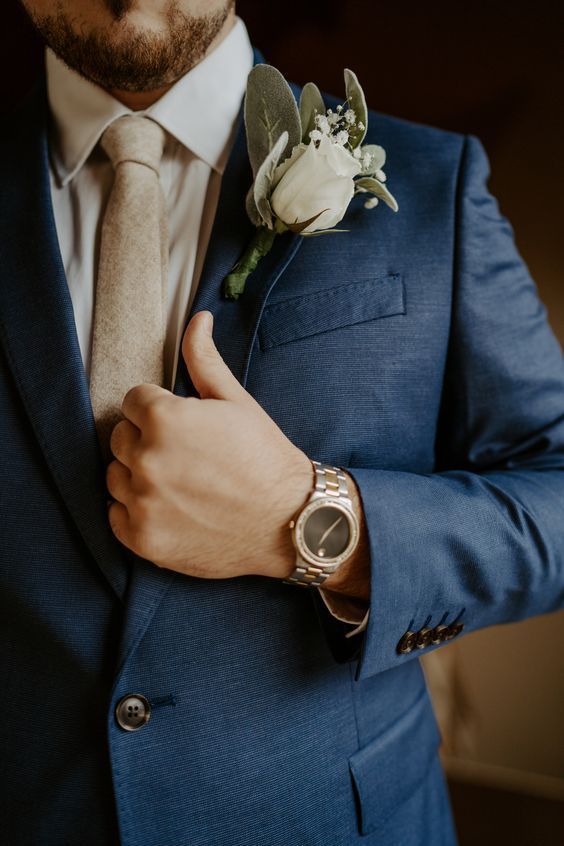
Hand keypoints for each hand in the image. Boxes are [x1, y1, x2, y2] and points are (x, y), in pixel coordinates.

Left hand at [106, 310, 312, 579]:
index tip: (187, 427)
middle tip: (186, 456)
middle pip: (121, 436)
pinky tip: (169, 508)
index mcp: (164, 419)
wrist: (289, 521)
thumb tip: (198, 319)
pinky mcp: (143, 539)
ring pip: (115, 476)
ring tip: (179, 482)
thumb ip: (204, 360)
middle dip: (147, 440)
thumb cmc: (265, 458)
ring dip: (137, 475)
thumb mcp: (237, 402)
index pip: (135, 400)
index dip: (161, 410)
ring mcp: (142, 503)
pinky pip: (115, 515)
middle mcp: (146, 459)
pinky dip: (135, 512)